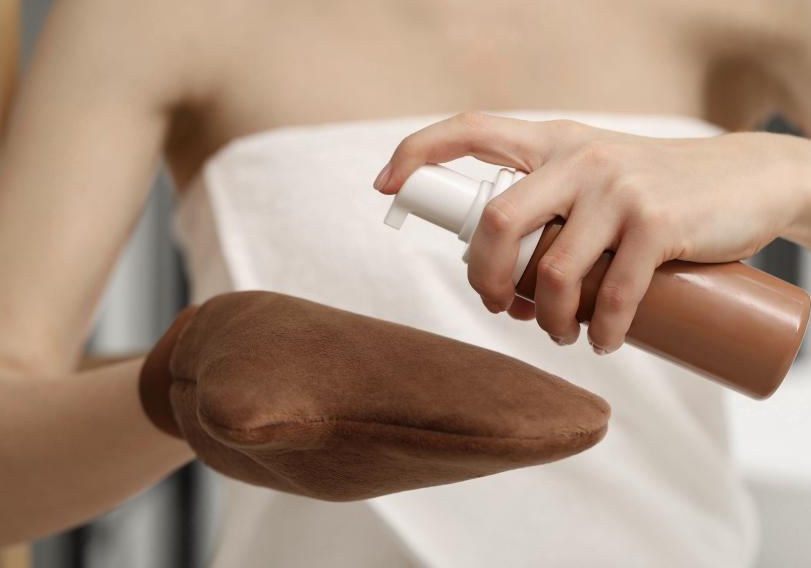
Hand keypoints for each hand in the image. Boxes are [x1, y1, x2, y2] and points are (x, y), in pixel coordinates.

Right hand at [138, 291, 608, 499]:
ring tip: (580, 414)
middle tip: (598, 421)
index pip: (446, 436)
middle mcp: (379, 446)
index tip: (573, 424)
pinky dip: (487, 408)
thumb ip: (240, 404)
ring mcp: (381, 436)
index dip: (510, 428)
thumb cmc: (223, 364)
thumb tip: (242, 419)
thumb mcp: (225, 380)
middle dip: (533, 432)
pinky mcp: (379, 415)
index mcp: (353, 438)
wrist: (212, 371)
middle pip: (469, 442)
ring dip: (519, 424)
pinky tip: (520, 399)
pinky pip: (446, 417)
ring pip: (464, 435)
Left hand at [374, 112, 810, 351]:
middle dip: (482, 278)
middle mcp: (579, 156)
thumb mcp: (599, 178)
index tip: (385, 187)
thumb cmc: (660, 192)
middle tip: (496, 305)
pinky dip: (602, 332)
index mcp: (554, 141)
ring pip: (552, 271)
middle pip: (496, 223)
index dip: (417, 152)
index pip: (470, 128)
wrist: (752, 181)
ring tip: (559, 334)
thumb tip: (503, 274)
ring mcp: (619, 188)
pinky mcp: (659, 223)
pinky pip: (613, 294)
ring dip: (545, 321)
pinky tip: (604, 343)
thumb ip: (555, 203)